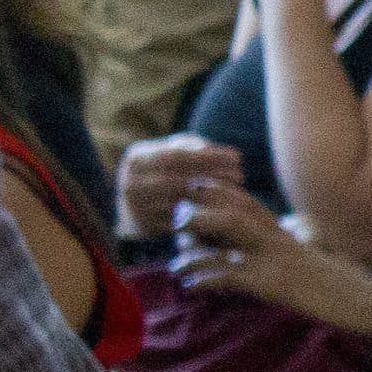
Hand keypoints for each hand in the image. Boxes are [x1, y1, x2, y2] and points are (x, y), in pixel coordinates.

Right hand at [114, 131, 241, 240]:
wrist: (133, 209)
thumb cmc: (161, 173)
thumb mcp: (170, 154)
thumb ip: (190, 145)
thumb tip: (212, 149)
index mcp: (136, 158)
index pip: (176, 155)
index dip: (209, 156)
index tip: (237, 156)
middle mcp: (130, 182)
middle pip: (178, 178)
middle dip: (213, 175)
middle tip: (241, 174)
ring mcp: (135, 206)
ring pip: (179, 200)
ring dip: (211, 195)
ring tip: (237, 189)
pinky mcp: (145, 226)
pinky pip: (178, 220)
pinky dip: (203, 214)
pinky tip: (225, 208)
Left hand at [169, 184, 330, 311]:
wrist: (365, 305)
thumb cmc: (343, 289)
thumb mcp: (313, 264)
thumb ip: (288, 252)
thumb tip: (276, 250)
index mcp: (285, 235)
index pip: (246, 202)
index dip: (217, 193)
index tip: (193, 193)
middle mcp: (278, 238)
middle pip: (233, 206)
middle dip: (199, 210)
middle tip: (177, 225)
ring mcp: (276, 258)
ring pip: (227, 229)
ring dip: (195, 243)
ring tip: (176, 265)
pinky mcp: (274, 283)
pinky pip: (229, 273)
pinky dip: (204, 279)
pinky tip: (191, 288)